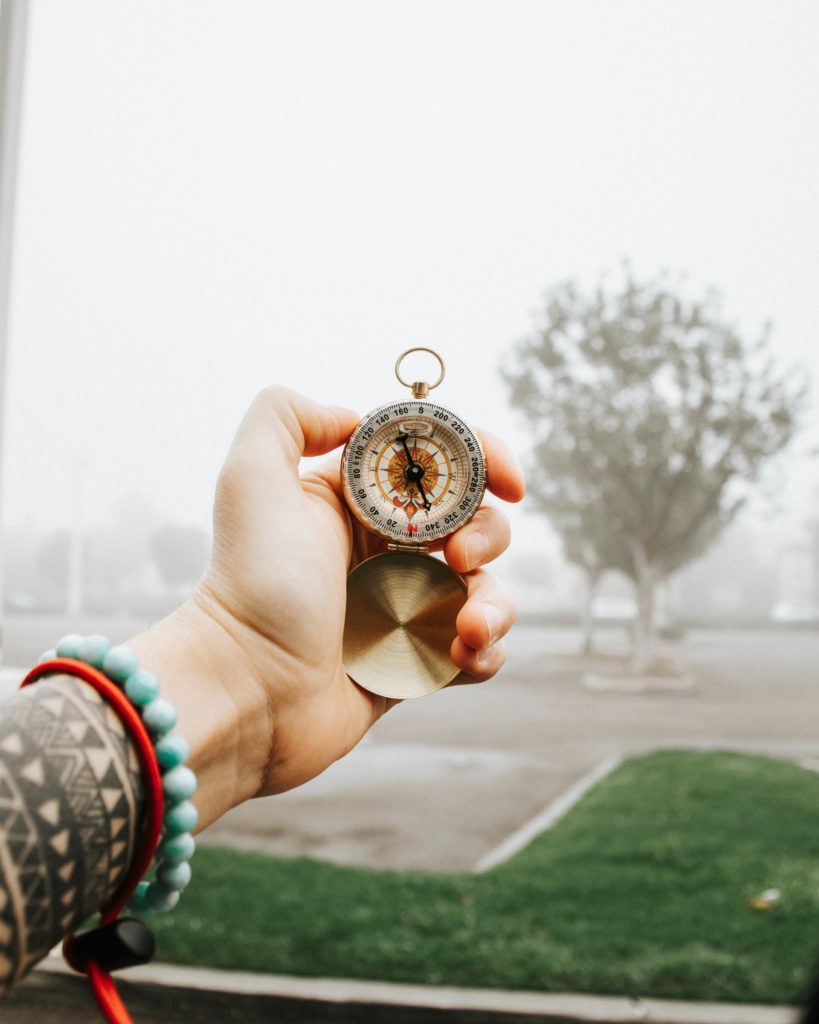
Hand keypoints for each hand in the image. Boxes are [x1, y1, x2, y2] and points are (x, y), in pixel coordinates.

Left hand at [131, 387, 523, 826]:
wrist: (246, 690)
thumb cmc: (252, 585)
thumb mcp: (252, 477)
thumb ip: (286, 415)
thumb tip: (353, 416)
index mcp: (359, 502)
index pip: (440, 463)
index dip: (484, 460)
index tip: (510, 482)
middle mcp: (387, 549)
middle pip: (477, 522)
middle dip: (489, 534)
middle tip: (459, 557)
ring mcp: (406, 607)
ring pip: (487, 588)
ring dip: (497, 603)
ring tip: (467, 629)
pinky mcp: (416, 661)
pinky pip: (480, 648)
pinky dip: (486, 651)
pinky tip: (459, 658)